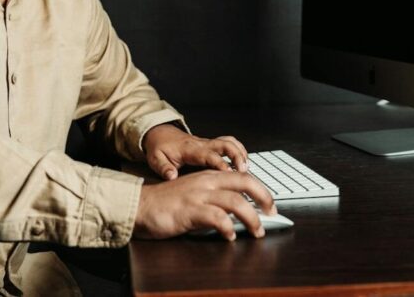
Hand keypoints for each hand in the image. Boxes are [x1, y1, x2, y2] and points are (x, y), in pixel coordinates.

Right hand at [133, 169, 276, 240]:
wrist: (141, 205)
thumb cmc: (166, 203)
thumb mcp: (194, 194)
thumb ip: (213, 199)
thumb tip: (236, 213)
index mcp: (208, 177)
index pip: (242, 177)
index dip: (260, 189)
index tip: (269, 205)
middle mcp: (206, 182)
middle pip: (245, 183)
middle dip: (264, 198)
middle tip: (272, 214)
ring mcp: (199, 195)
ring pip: (236, 202)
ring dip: (251, 218)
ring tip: (257, 231)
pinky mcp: (190, 211)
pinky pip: (217, 218)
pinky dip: (228, 228)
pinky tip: (230, 237)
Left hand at [142, 123, 249, 179]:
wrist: (160, 134)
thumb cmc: (160, 148)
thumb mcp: (155, 158)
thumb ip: (163, 168)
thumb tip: (171, 176)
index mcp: (190, 150)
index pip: (209, 155)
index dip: (220, 164)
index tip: (229, 173)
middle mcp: (202, 144)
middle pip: (225, 144)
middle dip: (237, 156)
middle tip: (244, 171)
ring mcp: (208, 143)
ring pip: (230, 142)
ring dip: (240, 153)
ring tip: (247, 169)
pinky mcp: (211, 145)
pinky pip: (229, 143)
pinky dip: (239, 150)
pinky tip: (243, 163)